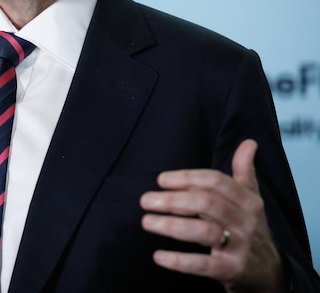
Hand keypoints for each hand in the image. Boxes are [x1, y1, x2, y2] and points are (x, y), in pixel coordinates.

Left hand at [140, 139, 285, 292]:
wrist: (269, 272)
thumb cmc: (249, 228)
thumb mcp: (251, 200)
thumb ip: (244, 172)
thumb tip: (248, 142)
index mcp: (249, 201)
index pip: (215, 182)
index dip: (186, 178)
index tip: (161, 179)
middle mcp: (247, 222)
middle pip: (206, 204)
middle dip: (173, 200)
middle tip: (145, 200)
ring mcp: (240, 247)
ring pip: (203, 232)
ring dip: (171, 226)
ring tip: (146, 221)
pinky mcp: (231, 271)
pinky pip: (203, 265)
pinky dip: (179, 261)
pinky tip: (158, 256)